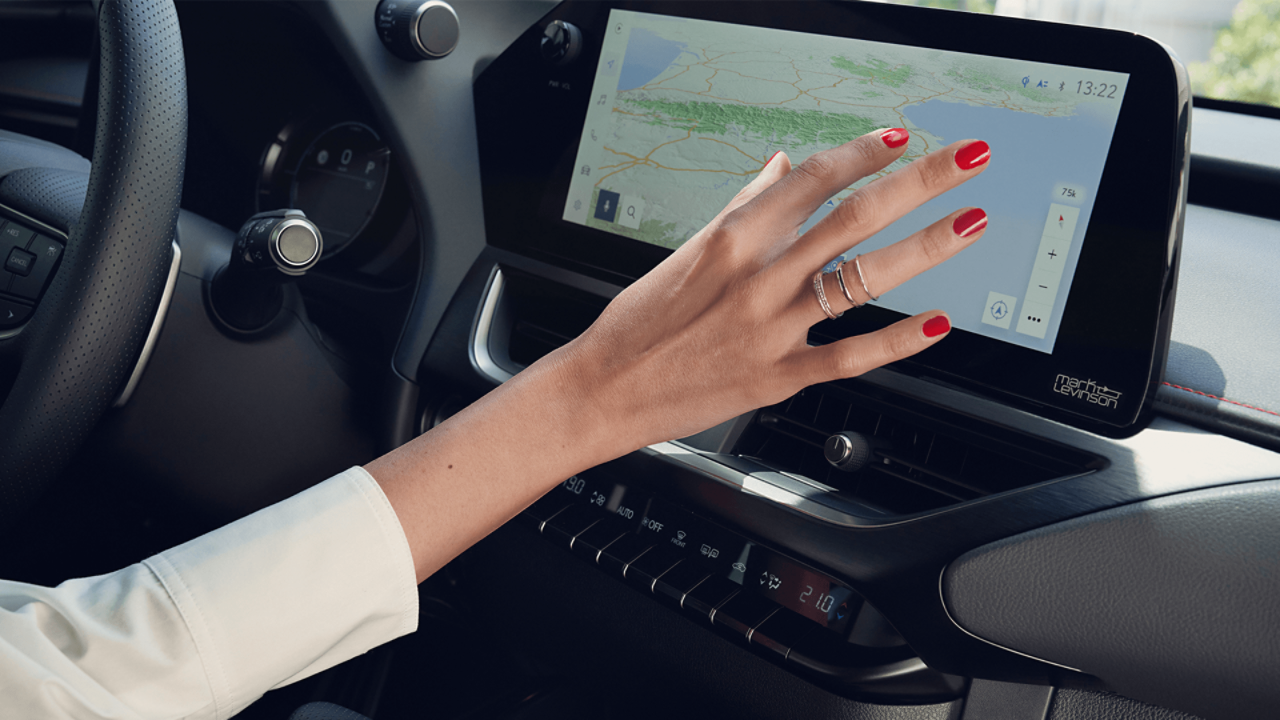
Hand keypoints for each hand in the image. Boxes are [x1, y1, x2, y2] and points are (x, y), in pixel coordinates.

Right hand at [561, 128, 990, 457]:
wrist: (603, 389)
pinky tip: (936, 323)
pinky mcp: (777, 376)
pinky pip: (849, 354)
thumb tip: (781, 167)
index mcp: (731, 237)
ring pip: (864, 278)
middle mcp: (757, 276)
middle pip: (854, 216)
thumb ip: (743, 208)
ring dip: (926, 247)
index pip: (813, 179)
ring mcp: (771, 327)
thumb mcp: (686, 251)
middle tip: (967, 159)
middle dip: (920, 182)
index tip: (900, 139)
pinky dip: (897, 339)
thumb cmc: (639, 321)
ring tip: (969, 224)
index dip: (864, 154)